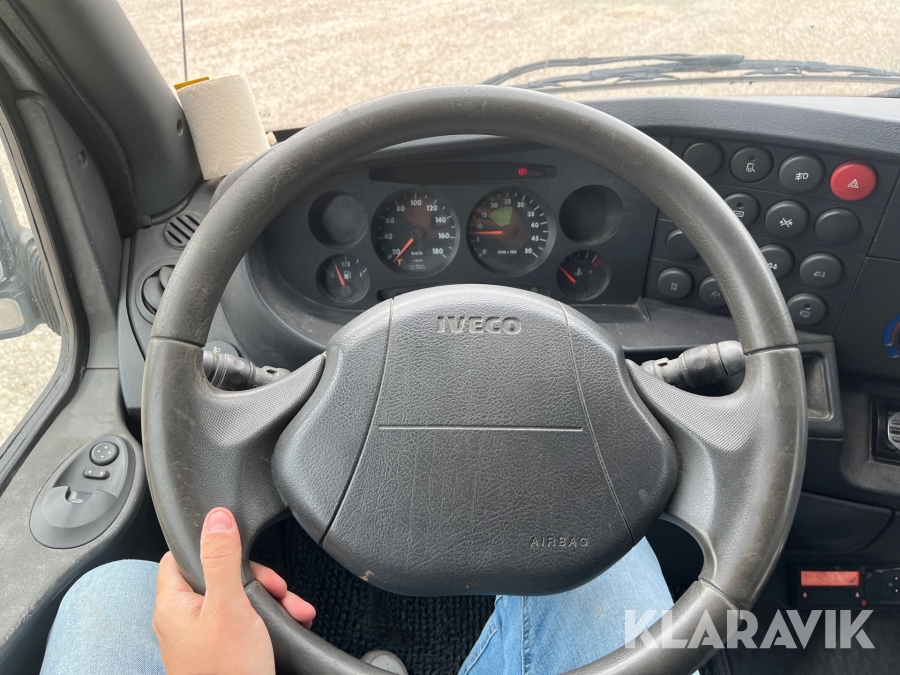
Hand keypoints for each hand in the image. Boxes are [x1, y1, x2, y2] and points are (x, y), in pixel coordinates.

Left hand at [153, 507, 315, 674]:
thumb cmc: (228, 672)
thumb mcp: (231, 605)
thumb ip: (222, 559)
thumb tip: (216, 517)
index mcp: (172, 604)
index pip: (182, 555)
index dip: (213, 546)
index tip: (241, 549)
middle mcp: (181, 619)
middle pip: (217, 576)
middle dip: (256, 578)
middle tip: (277, 588)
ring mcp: (199, 637)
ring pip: (234, 599)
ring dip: (267, 599)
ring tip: (292, 608)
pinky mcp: (218, 652)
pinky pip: (240, 622)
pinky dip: (264, 619)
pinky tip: (286, 622)